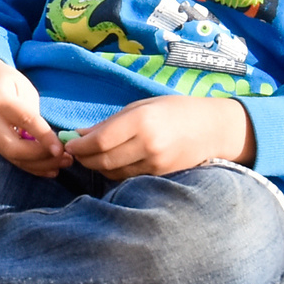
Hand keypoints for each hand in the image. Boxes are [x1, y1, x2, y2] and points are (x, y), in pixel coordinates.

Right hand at [0, 58, 69, 176]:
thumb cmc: (6, 81)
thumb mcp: (23, 88)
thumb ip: (34, 113)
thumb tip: (51, 140)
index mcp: (0, 102)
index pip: (25, 122)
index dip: (44, 137)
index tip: (61, 149)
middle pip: (14, 149)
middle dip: (42, 157)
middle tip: (65, 157)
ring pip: (14, 158)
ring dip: (41, 165)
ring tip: (64, 163)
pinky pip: (12, 159)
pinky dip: (32, 167)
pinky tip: (51, 169)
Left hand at [65, 94, 254, 179]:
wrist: (213, 129)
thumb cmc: (175, 110)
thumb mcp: (141, 106)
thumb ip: (110, 122)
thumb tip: (79, 135)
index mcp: (142, 121)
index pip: (100, 141)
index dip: (79, 147)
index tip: (70, 145)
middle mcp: (148, 145)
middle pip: (103, 160)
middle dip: (85, 159)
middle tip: (76, 153)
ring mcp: (156, 163)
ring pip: (113, 173)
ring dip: (97, 167)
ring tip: (93, 157)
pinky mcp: (161, 175)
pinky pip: (128, 177)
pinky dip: (114, 172)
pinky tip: (112, 163)